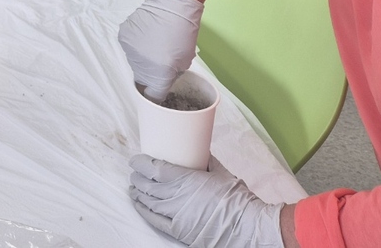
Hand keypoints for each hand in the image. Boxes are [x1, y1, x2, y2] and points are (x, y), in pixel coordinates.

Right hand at [118, 0, 202, 100]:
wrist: (171, 6)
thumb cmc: (183, 33)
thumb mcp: (185, 61)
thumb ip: (171, 75)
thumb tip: (162, 79)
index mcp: (160, 74)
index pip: (152, 96)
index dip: (156, 95)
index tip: (158, 91)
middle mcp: (142, 65)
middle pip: (141, 80)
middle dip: (149, 77)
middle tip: (158, 63)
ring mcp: (130, 51)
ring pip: (134, 64)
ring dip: (142, 60)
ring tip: (152, 46)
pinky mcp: (123, 37)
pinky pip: (129, 49)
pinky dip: (136, 46)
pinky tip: (146, 36)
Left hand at [129, 155, 284, 247]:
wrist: (246, 224)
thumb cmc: (235, 197)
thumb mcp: (219, 171)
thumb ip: (205, 160)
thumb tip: (200, 150)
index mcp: (186, 179)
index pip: (155, 168)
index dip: (141, 163)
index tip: (136, 159)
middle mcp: (177, 196)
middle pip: (148, 184)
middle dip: (138, 177)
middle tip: (135, 172)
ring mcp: (176, 214)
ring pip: (149, 201)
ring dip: (138, 192)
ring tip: (133, 186)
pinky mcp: (178, 230)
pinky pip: (154, 219)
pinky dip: (143, 210)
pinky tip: (138, 204)